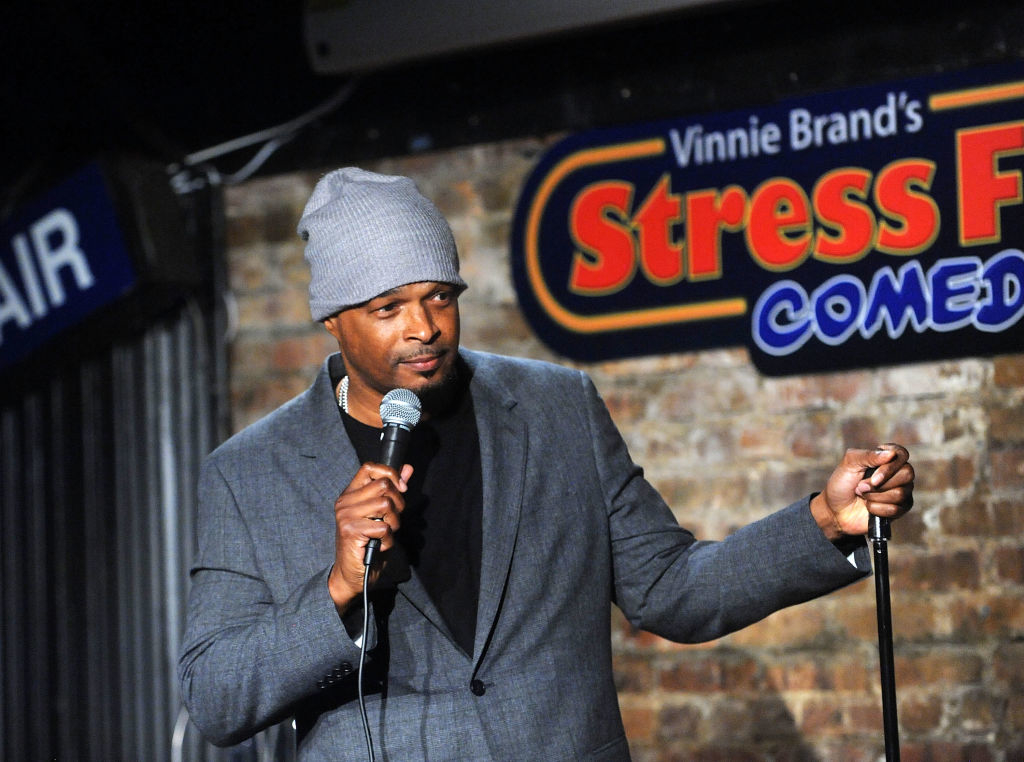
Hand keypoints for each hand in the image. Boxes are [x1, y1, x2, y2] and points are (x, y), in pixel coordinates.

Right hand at [327, 462, 412, 612]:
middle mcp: (345, 501)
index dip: (390, 474)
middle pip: (384, 485)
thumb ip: (393, 490)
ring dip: (393, 523)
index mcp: (351, 493)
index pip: (370, 467)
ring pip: (385, 504)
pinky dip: (388, 539)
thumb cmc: (368, 543)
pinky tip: (379, 544)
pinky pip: (383, 527)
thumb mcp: (383, 514)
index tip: (401, 489)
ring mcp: (346, 515)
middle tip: (392, 520)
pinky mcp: (351, 531)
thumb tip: (408, 468)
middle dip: (398, 503)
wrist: (352, 574)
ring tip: (385, 533)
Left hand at [810, 444, 914, 539]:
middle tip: (861, 486)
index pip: (902, 454)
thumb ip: (868, 456)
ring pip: (900, 493)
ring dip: (874, 496)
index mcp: (886, 459)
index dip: (889, 466)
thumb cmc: (842, 483)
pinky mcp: (899, 509)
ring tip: (862, 495)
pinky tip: (868, 507)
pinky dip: (875, 508)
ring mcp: (901, 491)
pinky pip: (895, 509)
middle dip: (879, 484)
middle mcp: (898, 474)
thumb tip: (891, 453)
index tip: (873, 474)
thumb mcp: (849, 464)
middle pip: (906, 474)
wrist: (835, 510)